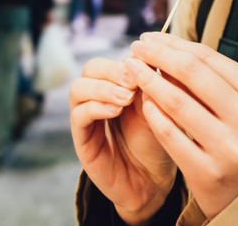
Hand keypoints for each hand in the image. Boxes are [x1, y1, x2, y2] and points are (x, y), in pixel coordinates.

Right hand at [70, 57, 176, 224]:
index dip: (129, 59)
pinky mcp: (81, 138)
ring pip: (79, 87)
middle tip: (133, 79)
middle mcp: (98, 97)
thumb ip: (151, 84)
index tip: (149, 65)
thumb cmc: (158, 142)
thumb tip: (152, 55)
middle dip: (112, 70)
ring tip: (126, 97)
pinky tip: (116, 111)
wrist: (153, 182)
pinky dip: (96, 107)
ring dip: (103, 87)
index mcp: (117, 85)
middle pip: (91, 68)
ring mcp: (86, 117)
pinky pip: (79, 115)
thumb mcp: (159, 108)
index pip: (113, 59)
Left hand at [127, 33, 237, 219]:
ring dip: (148, 81)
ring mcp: (230, 148)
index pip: (208, 58)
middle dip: (158, 56)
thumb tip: (165, 47)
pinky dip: (152, 114)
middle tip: (135, 49)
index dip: (173, 44)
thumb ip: (210, 78)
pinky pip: (169, 134)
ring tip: (131, 71)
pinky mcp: (208, 172)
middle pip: (192, 73)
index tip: (149, 38)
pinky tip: (142, 102)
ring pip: (177, 102)